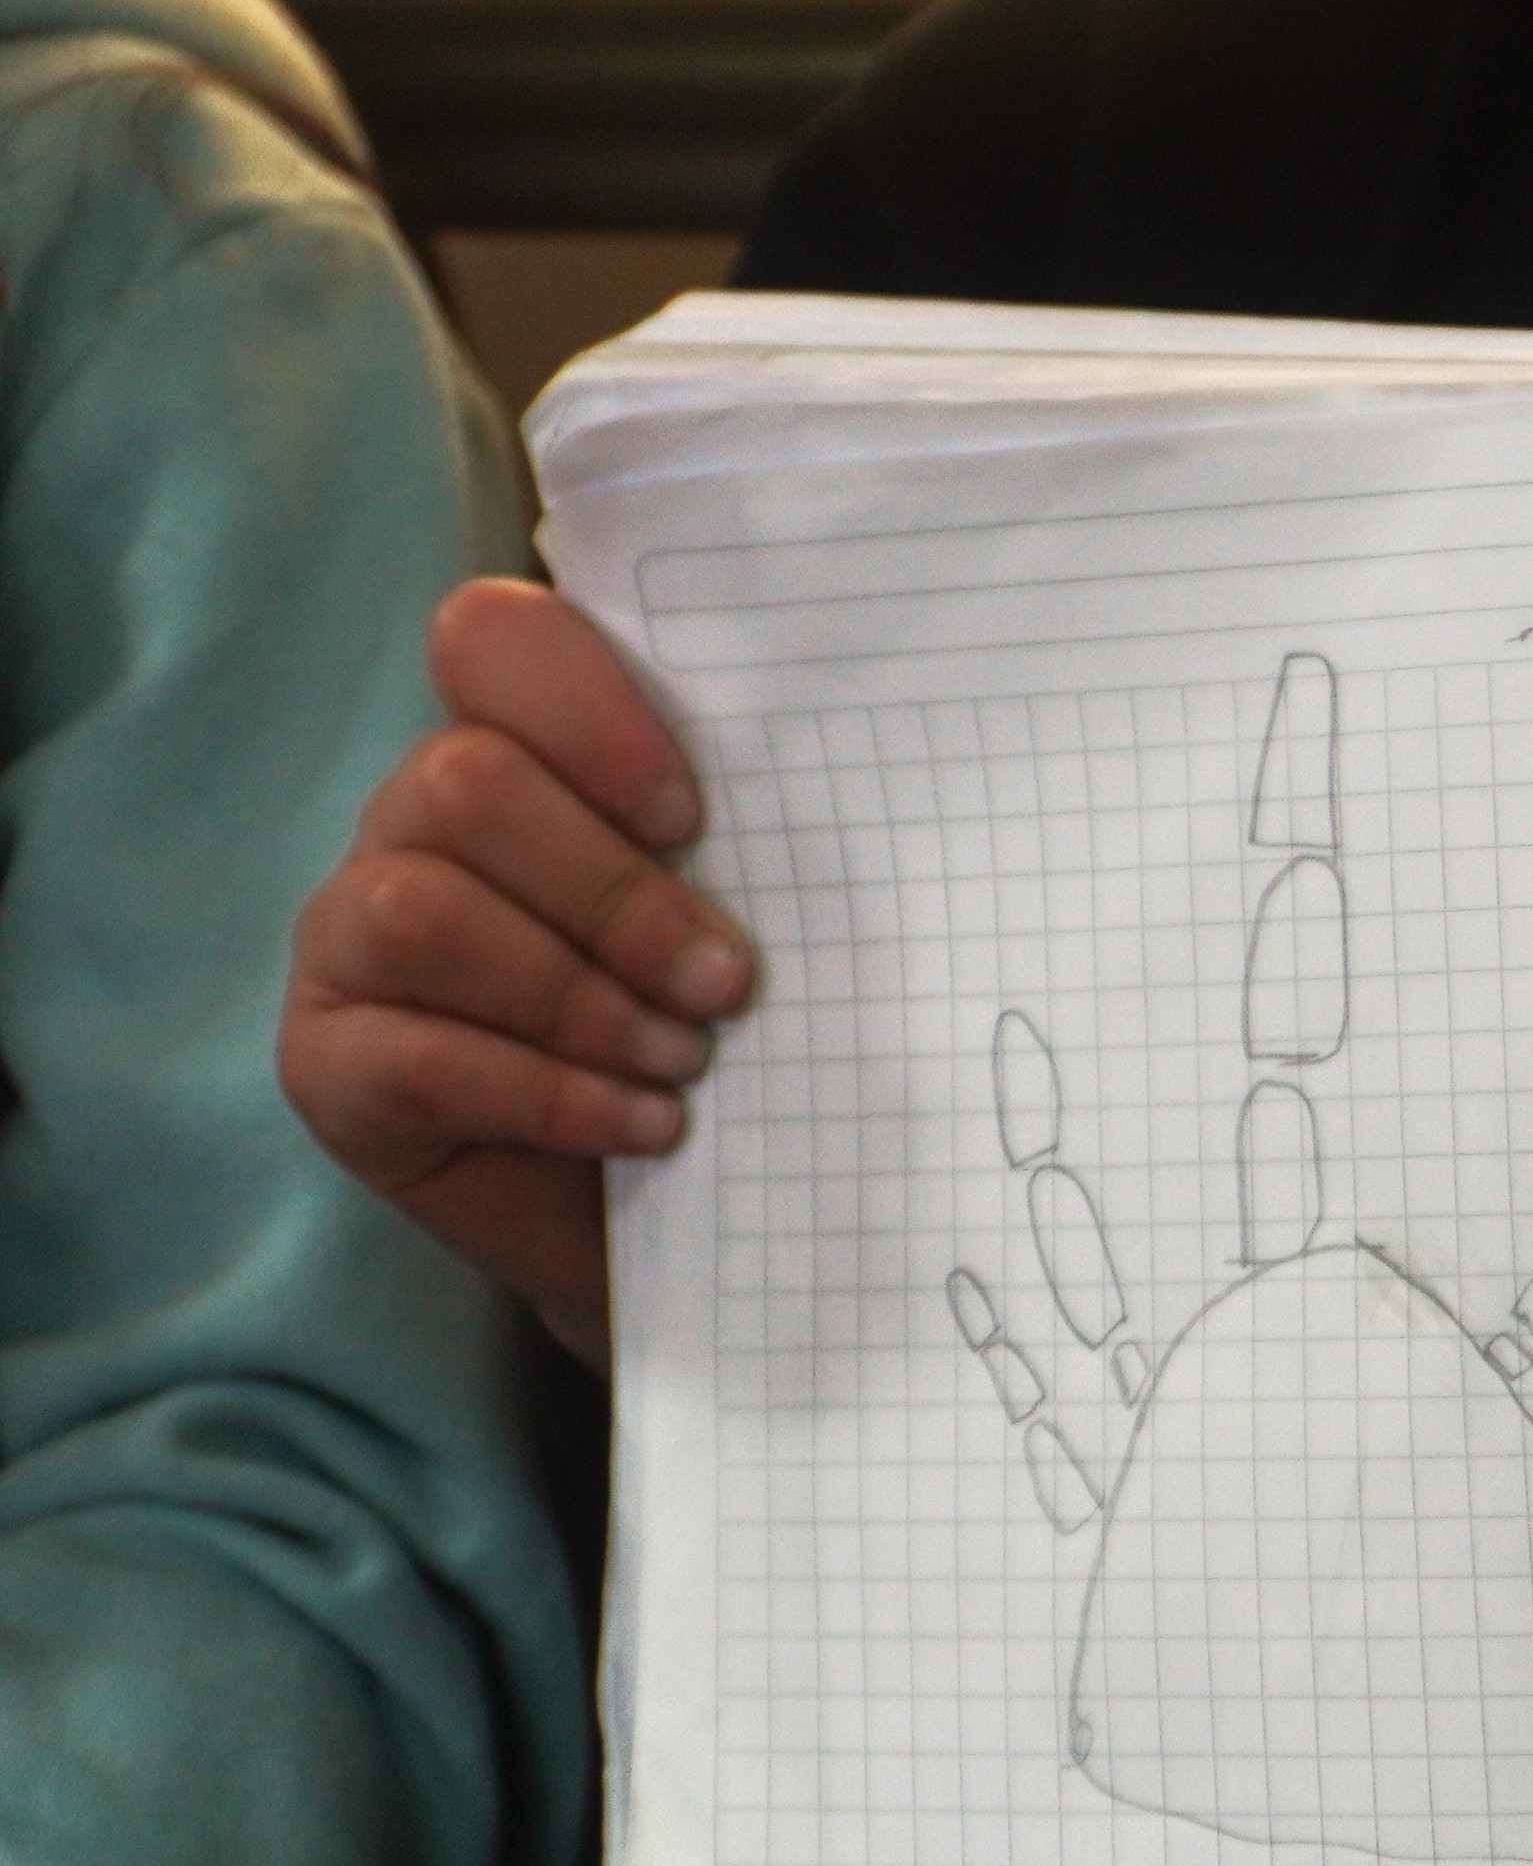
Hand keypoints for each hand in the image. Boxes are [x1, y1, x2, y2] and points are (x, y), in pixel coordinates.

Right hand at [280, 577, 750, 1363]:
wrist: (678, 1225)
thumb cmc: (715, 1045)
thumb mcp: (740, 929)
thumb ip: (750, 849)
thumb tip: (872, 807)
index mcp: (512, 756)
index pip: (489, 640)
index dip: (587, 711)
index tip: (689, 814)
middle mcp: (408, 829)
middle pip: (464, 783)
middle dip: (617, 893)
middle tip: (725, 984)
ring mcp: (348, 944)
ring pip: (423, 912)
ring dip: (580, 996)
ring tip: (683, 1060)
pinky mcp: (328, 1065)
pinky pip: (419, 1057)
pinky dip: (553, 1093)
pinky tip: (644, 1125)